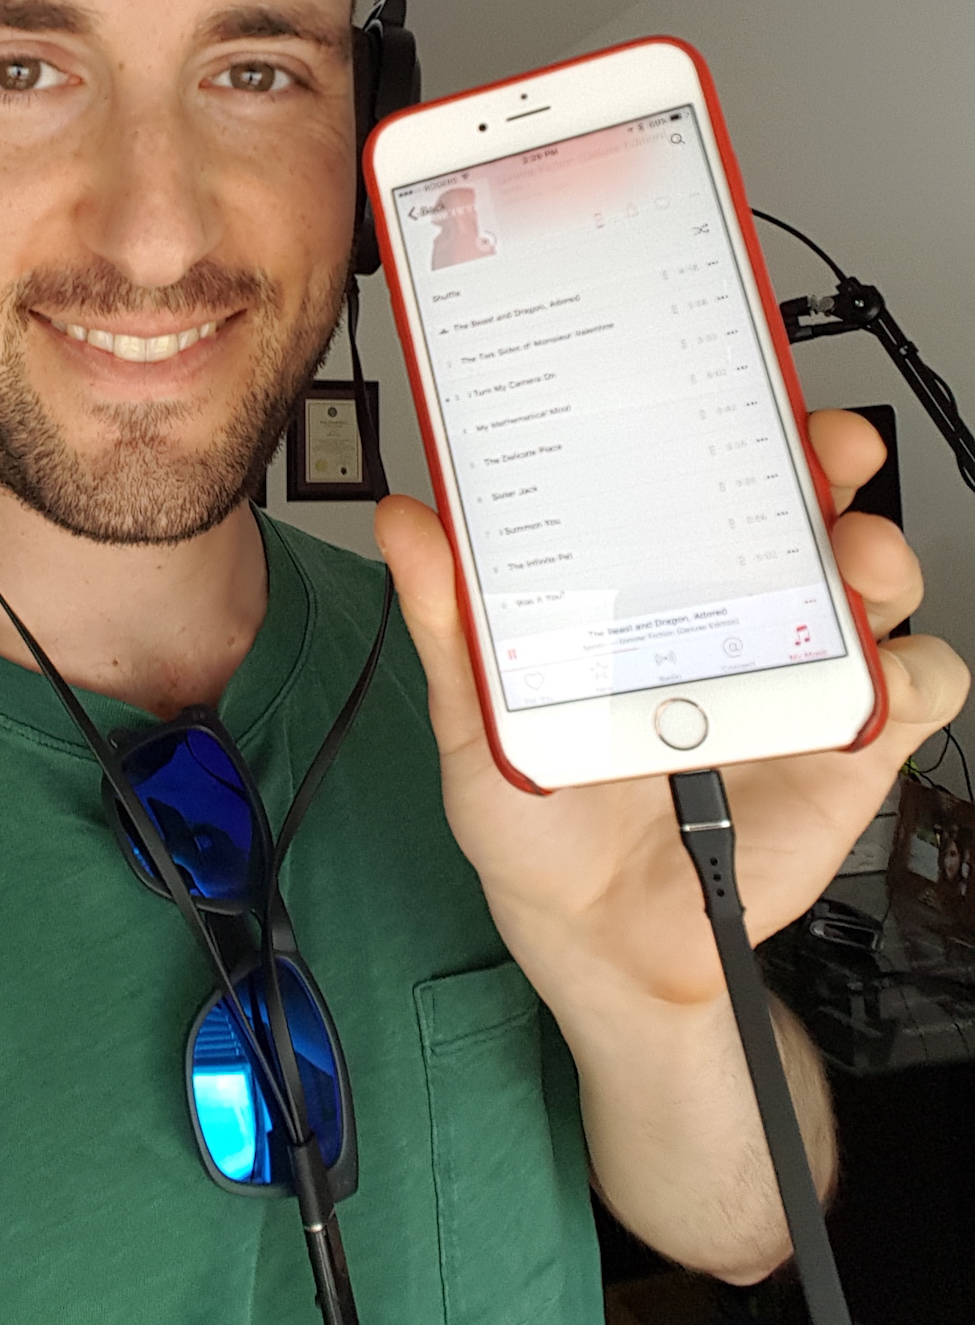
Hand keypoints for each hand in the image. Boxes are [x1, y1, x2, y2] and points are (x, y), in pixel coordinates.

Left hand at [374, 409, 969, 1008]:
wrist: (593, 939)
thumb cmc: (536, 817)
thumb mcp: (475, 715)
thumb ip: (449, 621)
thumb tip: (407, 521)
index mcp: (649, 585)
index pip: (703, 478)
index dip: (727, 421)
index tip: (731, 386)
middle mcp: (732, 613)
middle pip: (807, 508)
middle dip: (829, 461)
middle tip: (821, 451)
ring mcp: (796, 674)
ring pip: (879, 584)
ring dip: (882, 556)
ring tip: (853, 564)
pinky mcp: (849, 745)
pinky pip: (918, 688)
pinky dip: (915, 671)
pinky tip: (872, 680)